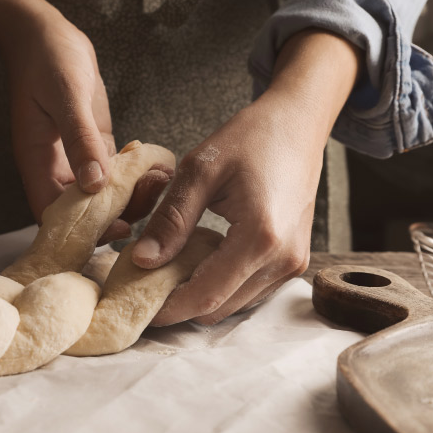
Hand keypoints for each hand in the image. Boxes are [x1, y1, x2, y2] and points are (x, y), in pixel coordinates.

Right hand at [0, 0, 169, 240]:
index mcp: (38, 163)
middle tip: (151, 204)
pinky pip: (114, 172)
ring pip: (103, 195)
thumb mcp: (66, 98)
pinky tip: (158, 167)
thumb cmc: (48, 62)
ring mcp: (77, 158)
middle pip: (83, 212)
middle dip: (116, 216)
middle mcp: (56, 168)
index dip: (83, 229)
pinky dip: (135, 175)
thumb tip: (94, 186)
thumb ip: (80, 140)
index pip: (55, 213)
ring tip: (160, 182)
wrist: (46, 35)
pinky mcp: (94, 145)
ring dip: (131, 196)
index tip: (118, 227)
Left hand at [131, 30, 360, 324]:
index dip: (167, 308)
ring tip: (166, 271)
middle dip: (179, 304)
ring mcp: (293, 263)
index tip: (133, 304)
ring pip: (235, 304)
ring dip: (200, 295)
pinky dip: (221, 284)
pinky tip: (197, 260)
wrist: (299, 124)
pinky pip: (250, 289)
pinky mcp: (294, 260)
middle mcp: (283, 260)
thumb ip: (171, 219)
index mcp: (260, 238)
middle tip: (142, 286)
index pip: (205, 295)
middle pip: (219, 308)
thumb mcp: (200, 170)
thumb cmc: (251, 137)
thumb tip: (142, 260)